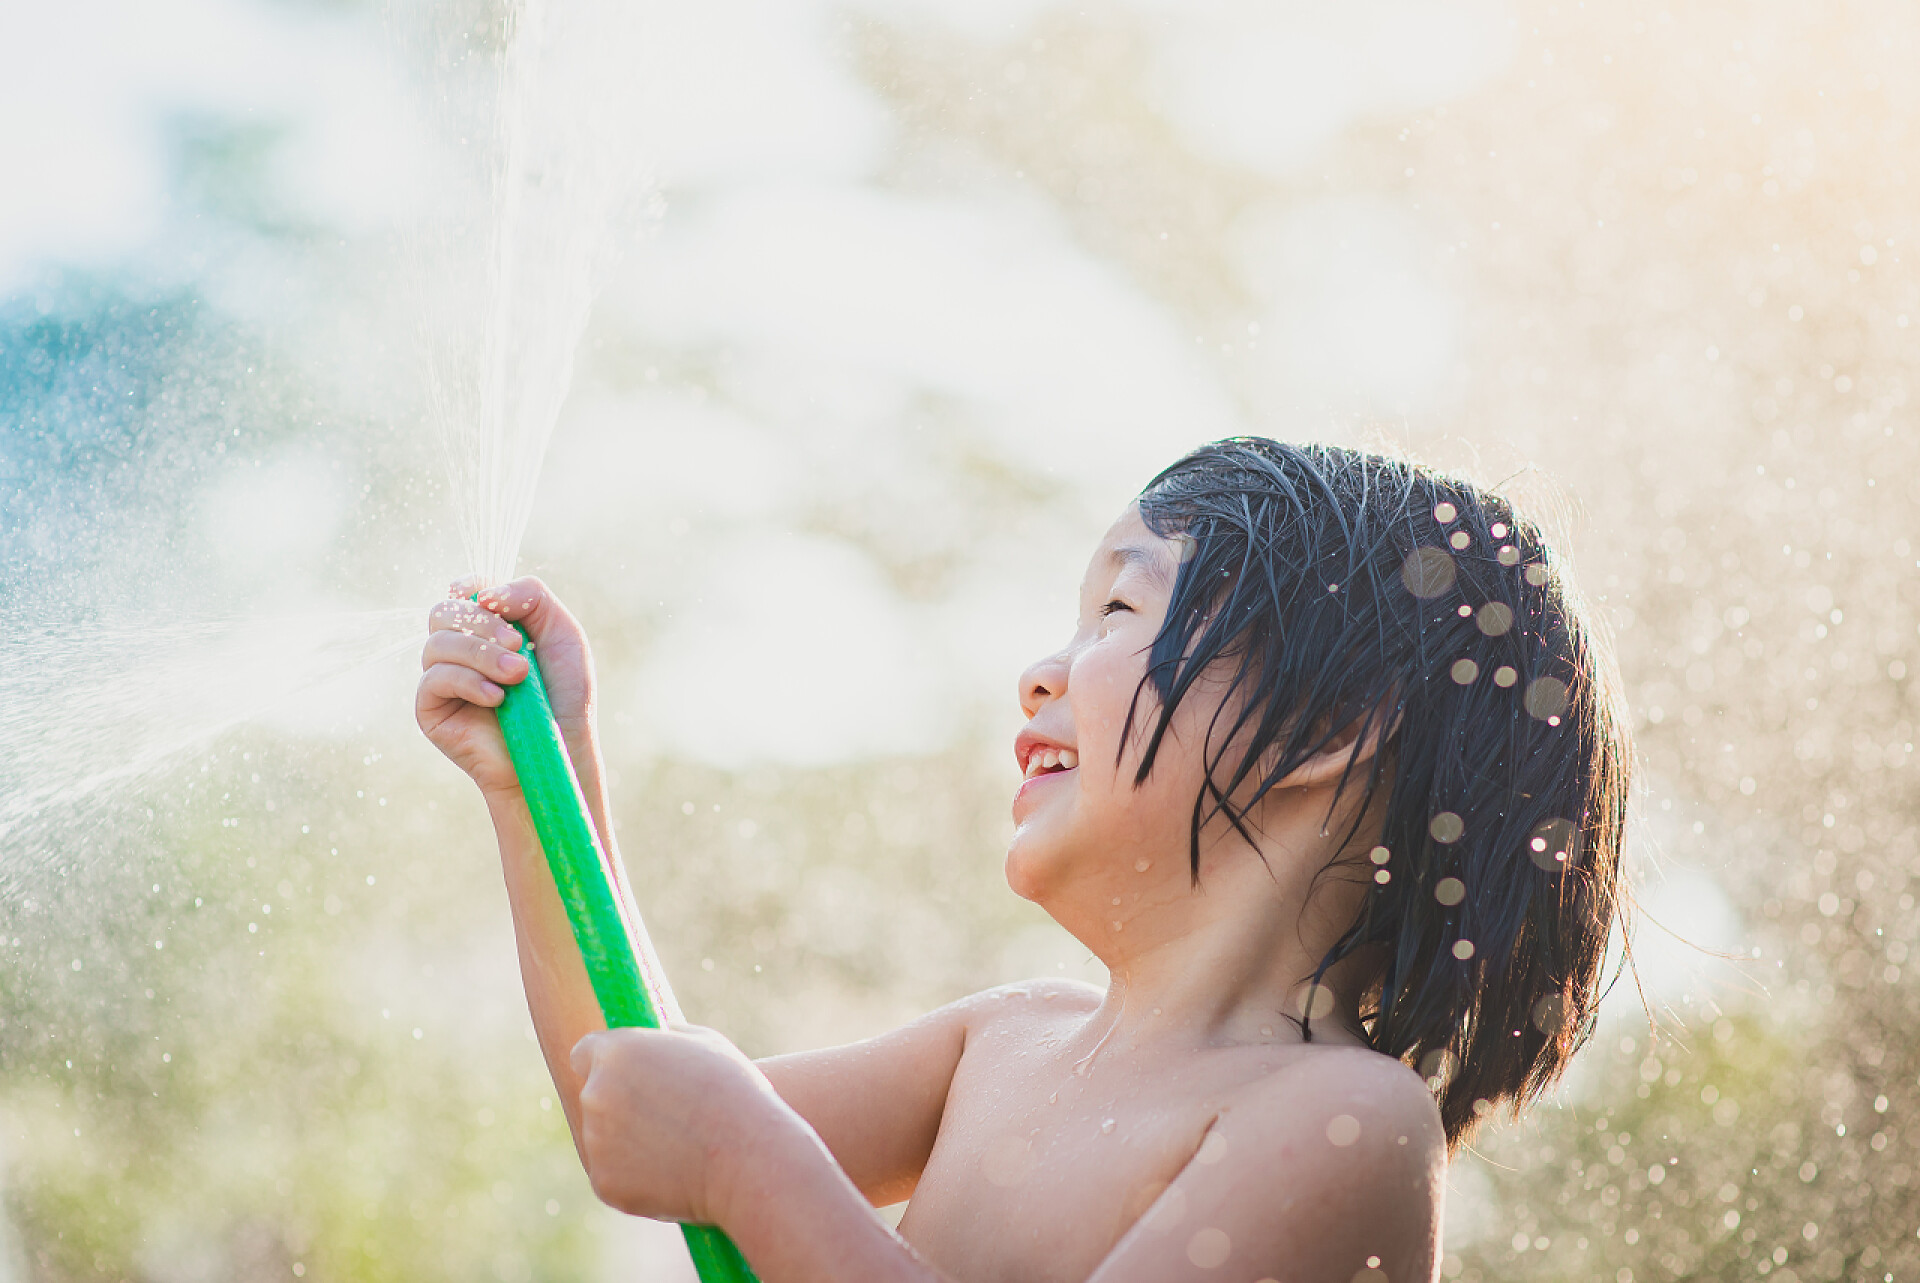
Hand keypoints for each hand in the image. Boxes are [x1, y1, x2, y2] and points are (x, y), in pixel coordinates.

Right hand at [415, 576, 597, 801]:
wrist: (559, 748)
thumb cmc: (563, 693)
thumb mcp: (562, 632)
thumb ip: (531, 596)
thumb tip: (484, 593)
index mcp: (486, 627)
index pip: (462, 591)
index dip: (473, 588)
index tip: (501, 606)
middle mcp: (459, 649)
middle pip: (443, 611)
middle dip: (483, 624)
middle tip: (519, 649)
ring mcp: (442, 678)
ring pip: (437, 643)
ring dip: (481, 655)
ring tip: (517, 677)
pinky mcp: (431, 708)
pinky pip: (434, 678)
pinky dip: (468, 682)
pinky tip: (497, 698)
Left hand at [569, 1025, 794, 1224]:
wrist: (746, 1156)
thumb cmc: (734, 1093)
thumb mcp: (706, 1045)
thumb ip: (668, 1039)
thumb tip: (659, 1038)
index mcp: (615, 1053)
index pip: (584, 1054)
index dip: (604, 1064)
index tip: (623, 1077)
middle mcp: (595, 1094)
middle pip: (593, 1097)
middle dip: (620, 1106)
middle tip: (663, 1117)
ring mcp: (596, 1141)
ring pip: (604, 1139)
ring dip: (628, 1142)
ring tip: (677, 1146)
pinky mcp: (604, 1182)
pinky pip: (614, 1175)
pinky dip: (635, 1177)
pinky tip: (672, 1172)